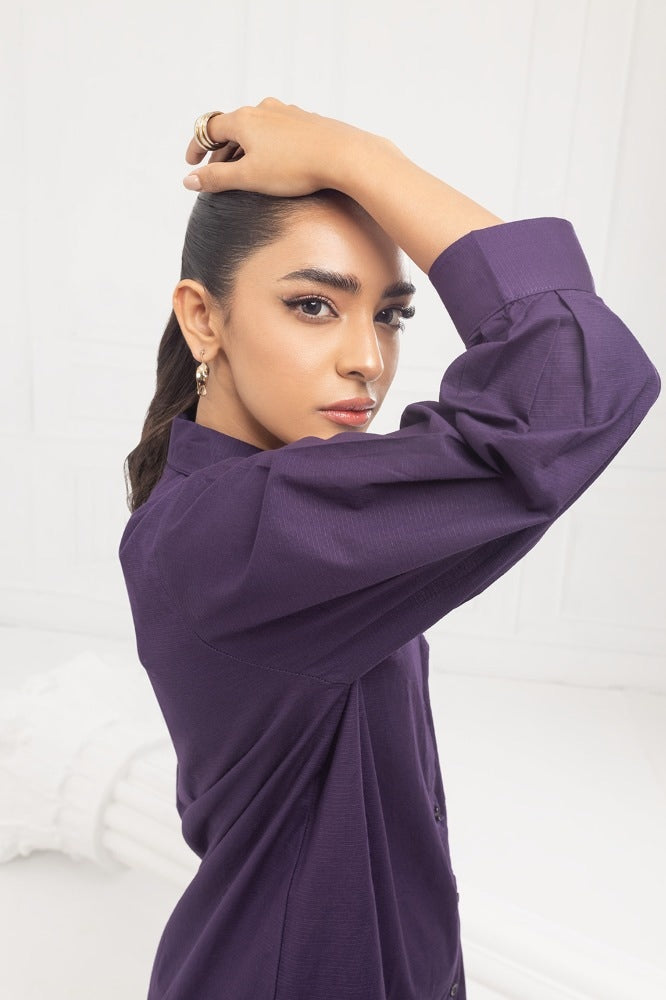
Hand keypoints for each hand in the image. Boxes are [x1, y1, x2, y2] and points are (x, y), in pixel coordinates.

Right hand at [183, 96, 377, 196]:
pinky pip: (277, 131)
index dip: (196, 146)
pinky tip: (274, 162)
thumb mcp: (249, 177)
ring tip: (243, 168)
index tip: (191, 162)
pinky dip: (266, 145)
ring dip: (244, 147)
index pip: (209, 128)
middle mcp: (263, 109)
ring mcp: (286, 113)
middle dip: (220, 150)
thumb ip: (216, 178)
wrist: (342, 155)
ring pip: (256, 128)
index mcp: (243, 119)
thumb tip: (188, 180)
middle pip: (232, 127)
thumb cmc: (295, 168)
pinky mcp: (305, 121)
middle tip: (215, 171)